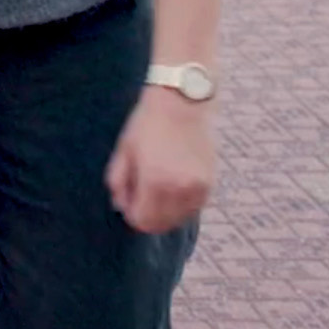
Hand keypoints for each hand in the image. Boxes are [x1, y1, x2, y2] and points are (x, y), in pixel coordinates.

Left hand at [107, 85, 214, 232]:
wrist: (182, 104)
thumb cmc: (147, 125)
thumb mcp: (123, 151)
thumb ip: (118, 182)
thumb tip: (121, 208)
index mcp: (154, 181)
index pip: (143, 221)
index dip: (132, 216)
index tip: (128, 204)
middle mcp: (179, 189)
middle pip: (162, 225)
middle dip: (148, 217)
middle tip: (140, 198)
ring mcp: (198, 188)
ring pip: (179, 219)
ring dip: (166, 212)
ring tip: (156, 189)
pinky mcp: (210, 183)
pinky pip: (194, 208)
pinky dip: (182, 205)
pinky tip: (172, 187)